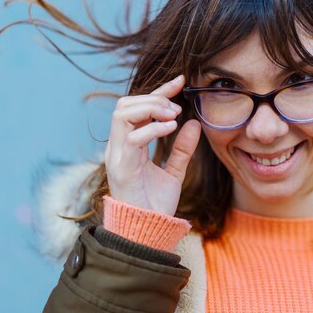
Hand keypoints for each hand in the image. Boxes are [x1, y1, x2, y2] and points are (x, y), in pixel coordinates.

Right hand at [104, 75, 201, 215]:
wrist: (147, 232)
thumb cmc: (155, 204)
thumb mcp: (174, 171)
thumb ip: (182, 148)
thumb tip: (194, 123)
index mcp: (128, 144)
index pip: (138, 107)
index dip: (159, 91)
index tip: (181, 81)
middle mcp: (118, 146)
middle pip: (124, 104)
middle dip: (152, 97)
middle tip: (176, 107)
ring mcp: (117, 155)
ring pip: (122, 114)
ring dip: (150, 108)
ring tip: (173, 115)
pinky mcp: (121, 167)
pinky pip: (131, 137)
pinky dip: (152, 127)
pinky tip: (171, 128)